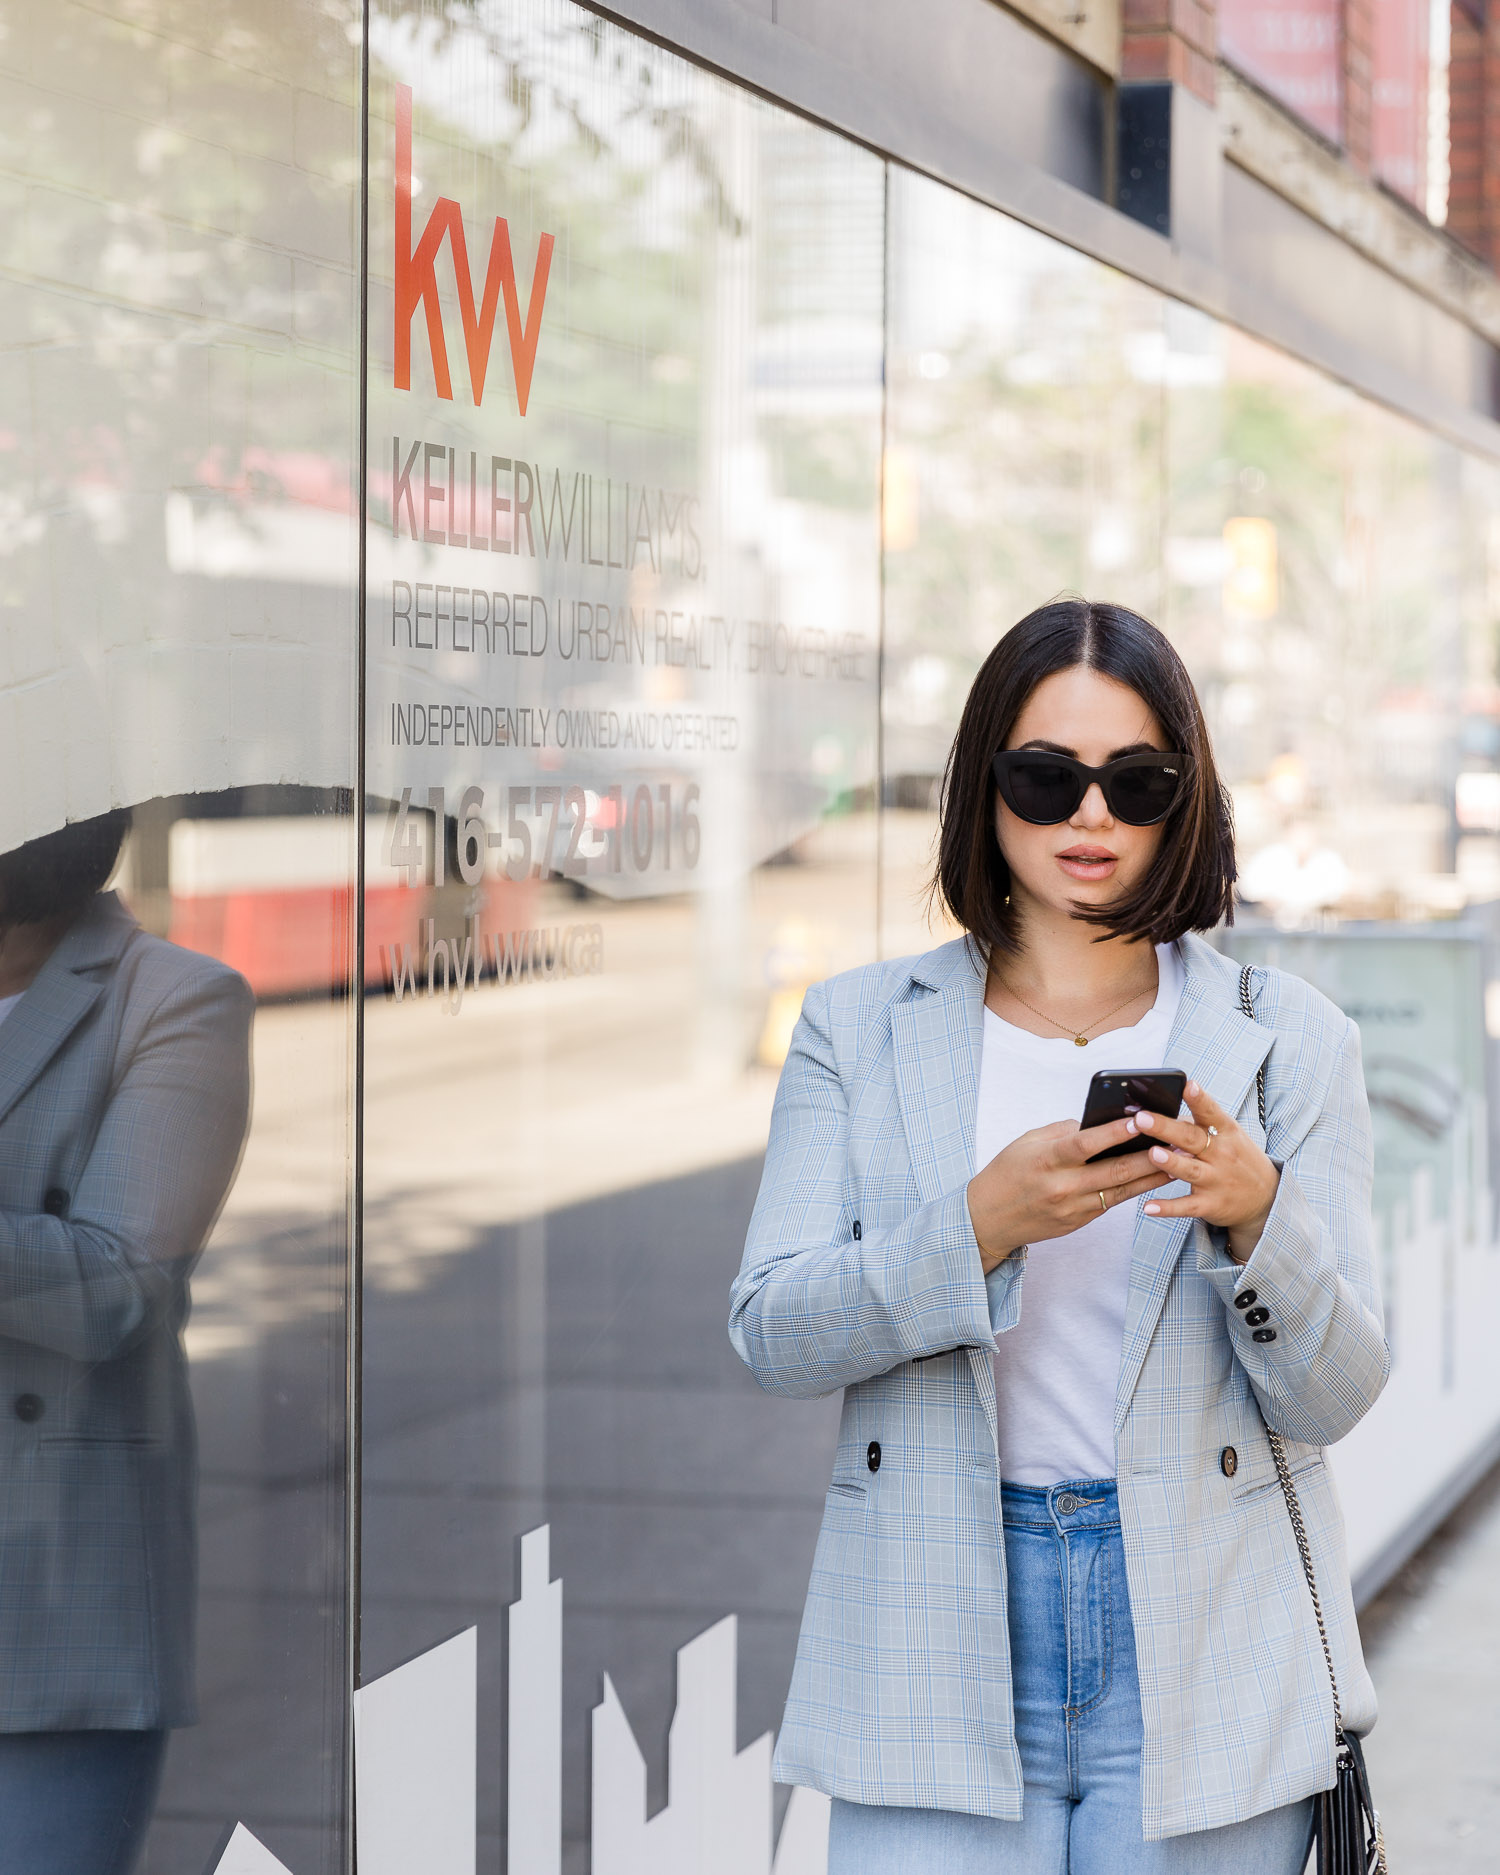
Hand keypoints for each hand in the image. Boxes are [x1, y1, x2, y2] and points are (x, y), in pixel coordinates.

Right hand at [967, 1114, 1170, 1273]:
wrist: (989, 1218)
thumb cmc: (1007, 1172)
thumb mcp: (1027, 1142)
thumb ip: (1063, 1132)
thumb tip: (1098, 1123)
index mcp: (1046, 1160)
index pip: (1085, 1143)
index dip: (1113, 1132)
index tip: (1139, 1119)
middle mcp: (1062, 1186)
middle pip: (1113, 1171)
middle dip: (1147, 1156)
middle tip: (1175, 1141)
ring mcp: (1072, 1208)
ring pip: (1121, 1191)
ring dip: (1151, 1176)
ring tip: (1176, 1160)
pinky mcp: (1079, 1222)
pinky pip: (1111, 1203)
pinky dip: (1133, 1189)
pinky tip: (1152, 1177)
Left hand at [1135, 1081, 1279, 1263]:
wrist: (1266, 1197)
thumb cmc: (1236, 1156)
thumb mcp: (1227, 1135)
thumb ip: (1194, 1124)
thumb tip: (1158, 1112)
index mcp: (1225, 1132)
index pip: (1211, 1112)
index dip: (1199, 1099)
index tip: (1188, 1085)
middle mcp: (1221, 1154)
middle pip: (1191, 1138)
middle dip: (1166, 1128)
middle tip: (1142, 1118)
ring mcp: (1216, 1180)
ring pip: (1189, 1170)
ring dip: (1171, 1163)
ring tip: (1152, 1153)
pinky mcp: (1210, 1205)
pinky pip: (1186, 1206)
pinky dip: (1168, 1208)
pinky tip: (1149, 1207)